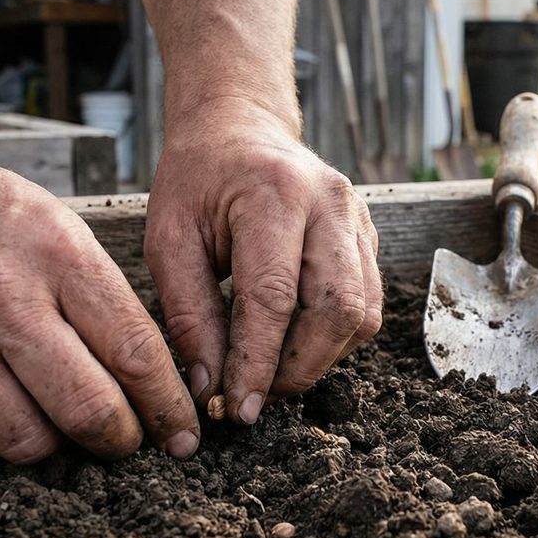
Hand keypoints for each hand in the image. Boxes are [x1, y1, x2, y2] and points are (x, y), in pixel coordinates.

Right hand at [0, 140, 198, 462]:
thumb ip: (103, 301)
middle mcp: (1, 298)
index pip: (135, 354)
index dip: (167, 407)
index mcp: (57, 254)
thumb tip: (150, 383)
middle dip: (122, 441)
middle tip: (128, 443)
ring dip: (57, 448)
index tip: (182, 435)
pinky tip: (1, 408)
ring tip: (60, 425)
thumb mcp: (57, 228)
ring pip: (28, 441)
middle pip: (88, 410)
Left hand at [144, 102, 381, 423]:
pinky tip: (296, 342)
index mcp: (274, 194)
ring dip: (321, 358)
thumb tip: (210, 387)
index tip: (238, 409)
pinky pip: (367, 304)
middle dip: (299, 368)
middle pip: (337, 309)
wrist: (239, 127)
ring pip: (363, 313)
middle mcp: (330, 203)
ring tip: (274, 371)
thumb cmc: (197, 181)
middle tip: (259, 394)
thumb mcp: (168, 240)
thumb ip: (188, 315)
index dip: (258, 363)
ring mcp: (358, 218)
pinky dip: (334, 338)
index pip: (274, 297)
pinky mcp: (368, 236)